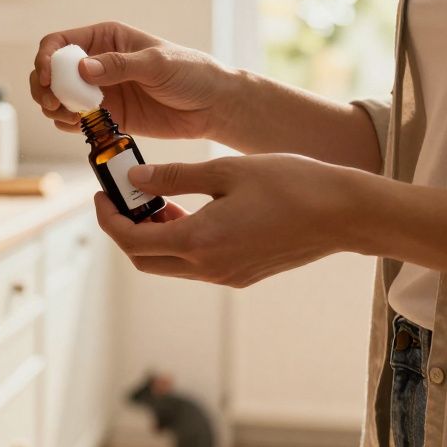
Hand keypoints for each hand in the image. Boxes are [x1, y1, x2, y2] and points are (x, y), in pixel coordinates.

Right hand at [30, 21, 232, 139]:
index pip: (61, 42)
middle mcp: (97, 62)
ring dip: (53, 107)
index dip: (46, 58)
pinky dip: (67, 124)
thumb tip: (83, 69)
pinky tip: (77, 126)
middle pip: (52, 71)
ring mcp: (99, 90)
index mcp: (106, 39)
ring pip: (58, 97)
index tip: (45, 77)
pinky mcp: (106, 116)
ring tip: (68, 117)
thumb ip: (119, 65)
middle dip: (43, 86)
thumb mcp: (156, 63)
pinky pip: (74, 119)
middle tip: (51, 103)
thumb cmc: (190, 72)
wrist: (212, 106)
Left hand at [93, 154, 366, 286]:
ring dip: (154, 236)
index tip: (101, 195)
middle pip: (145, 259)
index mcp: (198, 241)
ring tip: (158, 199)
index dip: (108, 219)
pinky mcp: (242, 275)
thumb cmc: (292, 185)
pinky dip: (180, 241)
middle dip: (125, 230)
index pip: (132, 240)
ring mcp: (226, 276)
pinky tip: (190, 211)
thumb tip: (135, 180)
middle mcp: (207, 268)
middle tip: (123, 198)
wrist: (345, 215)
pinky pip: (195, 265)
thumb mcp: (225, 170)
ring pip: (169, 264)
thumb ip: (174, 178)